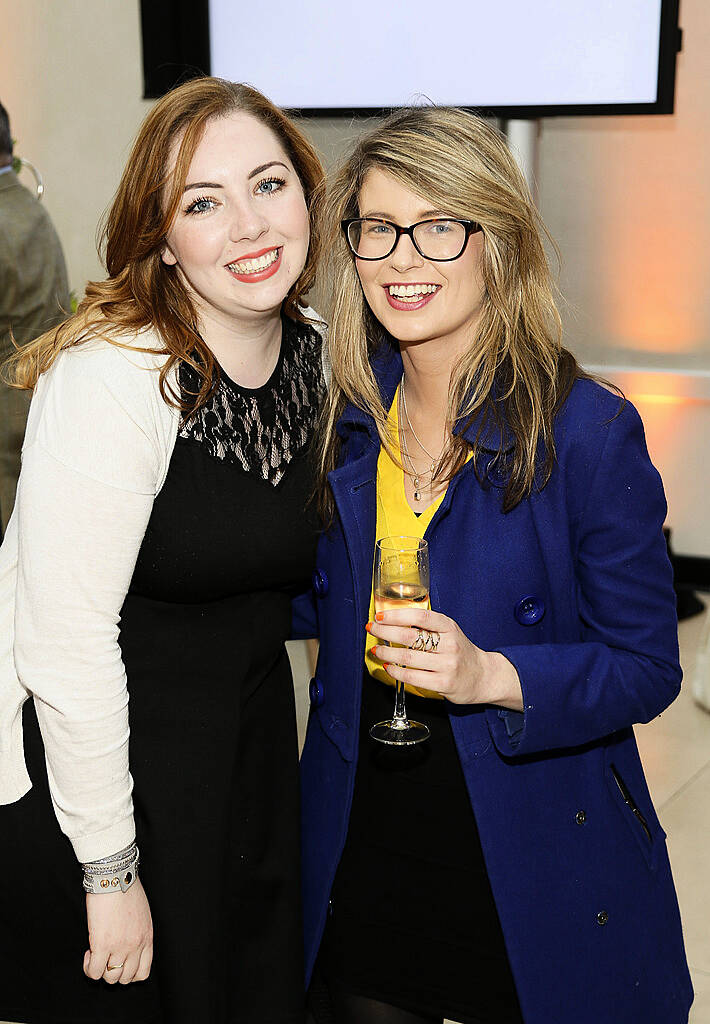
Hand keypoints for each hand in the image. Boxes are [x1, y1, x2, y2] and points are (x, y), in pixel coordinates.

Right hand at [84, 877, 152, 984]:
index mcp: (147, 937)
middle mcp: (136, 945)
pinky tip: (89, 953)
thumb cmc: (126, 887)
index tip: (119, 963)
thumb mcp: (141, 913)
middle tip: (105, 958)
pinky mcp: (102, 944)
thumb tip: (126, 940)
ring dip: (101, 970)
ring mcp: (120, 947)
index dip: (129, 973)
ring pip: (110, 978)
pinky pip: (94, 972)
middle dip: (113, 972)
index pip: (143, 972)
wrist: (115, 876)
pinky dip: (89, 967)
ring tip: (96, 954)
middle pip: (126, 978)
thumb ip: (137, 931)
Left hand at [368, 607, 523, 709]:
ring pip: (408, 657)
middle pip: (410, 635)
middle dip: (385, 631)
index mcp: (449, 627)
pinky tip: (388, 666)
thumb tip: (393, 621)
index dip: (397, 614)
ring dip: (386, 652)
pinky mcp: (444, 684)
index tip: (380, 615)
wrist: (484, 676)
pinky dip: (396, 672)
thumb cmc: (460, 652)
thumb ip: (427, 626)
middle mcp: (449, 644)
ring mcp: (447, 665)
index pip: (420, 616)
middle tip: (371, 628)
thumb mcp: (449, 632)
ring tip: (376, 649)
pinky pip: (412, 677)